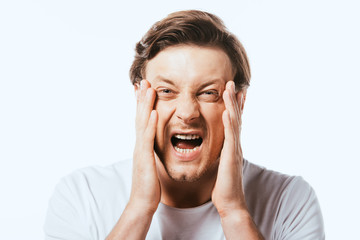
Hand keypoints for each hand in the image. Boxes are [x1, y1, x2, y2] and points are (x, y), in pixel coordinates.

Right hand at [129, 79, 159, 213]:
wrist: (142, 203)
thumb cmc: (148, 185)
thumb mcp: (150, 164)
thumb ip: (151, 152)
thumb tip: (153, 145)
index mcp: (142, 145)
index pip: (142, 120)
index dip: (143, 104)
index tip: (145, 89)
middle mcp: (139, 145)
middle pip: (140, 117)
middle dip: (142, 98)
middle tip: (144, 81)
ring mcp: (141, 150)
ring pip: (142, 123)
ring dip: (145, 105)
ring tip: (148, 88)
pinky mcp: (145, 159)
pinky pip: (148, 139)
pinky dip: (151, 124)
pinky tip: (154, 112)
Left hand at [211, 81, 246, 216]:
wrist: (230, 203)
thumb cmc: (224, 186)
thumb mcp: (221, 165)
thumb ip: (221, 154)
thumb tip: (218, 148)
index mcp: (231, 146)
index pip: (233, 122)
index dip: (233, 106)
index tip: (231, 92)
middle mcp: (235, 145)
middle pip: (236, 117)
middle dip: (234, 99)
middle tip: (232, 83)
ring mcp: (234, 149)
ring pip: (234, 122)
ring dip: (232, 104)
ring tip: (230, 88)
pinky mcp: (231, 156)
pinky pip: (230, 136)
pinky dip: (229, 122)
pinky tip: (226, 111)